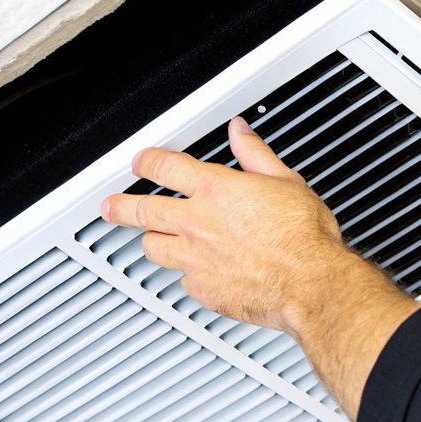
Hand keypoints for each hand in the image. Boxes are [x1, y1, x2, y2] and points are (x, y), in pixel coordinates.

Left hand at [102, 117, 366, 331]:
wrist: (310, 284)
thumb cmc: (303, 238)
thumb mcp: (285, 182)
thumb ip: (255, 155)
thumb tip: (241, 132)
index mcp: (215, 190)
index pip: (164, 167)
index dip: (146, 161)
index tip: (140, 163)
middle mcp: (197, 223)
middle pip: (141, 210)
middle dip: (120, 206)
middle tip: (110, 207)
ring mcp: (195, 258)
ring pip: (152, 248)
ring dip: (151, 241)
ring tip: (151, 240)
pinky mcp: (202, 289)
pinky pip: (183, 280)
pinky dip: (187, 274)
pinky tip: (197, 271)